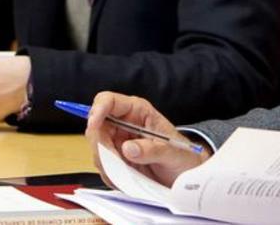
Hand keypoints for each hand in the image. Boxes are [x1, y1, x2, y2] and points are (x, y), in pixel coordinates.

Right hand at [85, 91, 209, 187]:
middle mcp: (124, 123)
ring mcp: (117, 141)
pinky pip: (103, 166)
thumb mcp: (172, 152)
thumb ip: (152, 150)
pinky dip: (110, 175)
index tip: (94, 125)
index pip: (108, 101)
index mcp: (138, 111)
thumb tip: (128, 148)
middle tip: (114, 161)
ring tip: (127, 173)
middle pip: (96, 127)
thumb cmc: (182, 155)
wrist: (185, 174)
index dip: (97, 110)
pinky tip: (127, 178)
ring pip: (97, 149)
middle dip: (100, 145)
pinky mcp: (116, 159)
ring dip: (106, 163)